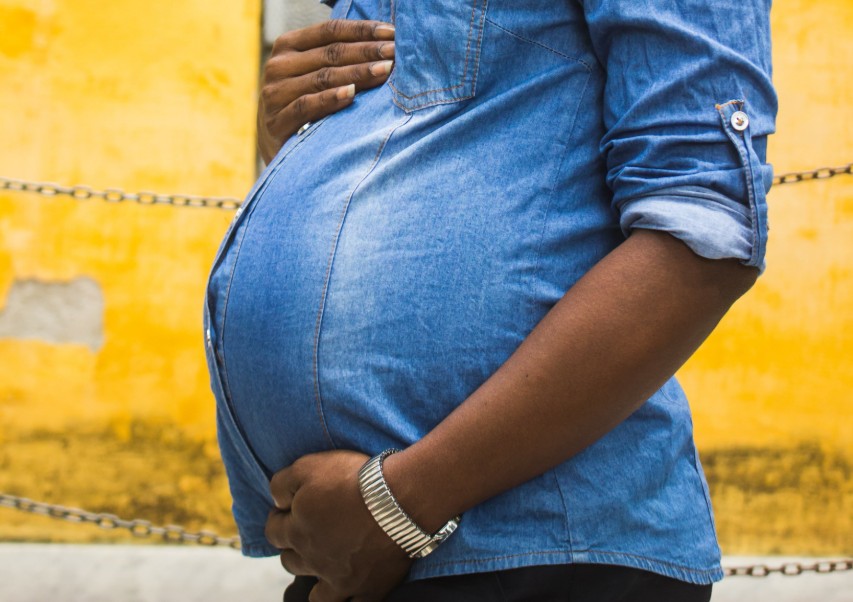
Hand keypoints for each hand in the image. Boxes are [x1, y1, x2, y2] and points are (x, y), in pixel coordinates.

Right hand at [258, 19, 395, 162]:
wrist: (278, 148)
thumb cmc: (305, 105)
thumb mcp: (315, 76)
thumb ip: (337, 59)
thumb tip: (386, 45)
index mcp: (288, 46)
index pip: (330, 31)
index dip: (362, 30)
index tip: (392, 33)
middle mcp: (278, 65)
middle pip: (330, 53)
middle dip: (367, 51)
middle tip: (395, 52)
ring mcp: (275, 93)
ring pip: (322, 77)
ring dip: (357, 73)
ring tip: (385, 70)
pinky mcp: (277, 121)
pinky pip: (306, 105)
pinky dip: (330, 98)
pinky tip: (352, 94)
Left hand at [266, 450, 412, 601]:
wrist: (397, 500)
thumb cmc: (353, 480)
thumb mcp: (308, 466)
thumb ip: (282, 484)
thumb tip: (276, 500)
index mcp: (297, 531)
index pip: (273, 531)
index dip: (279, 519)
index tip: (290, 509)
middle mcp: (313, 560)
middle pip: (291, 562)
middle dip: (294, 548)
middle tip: (311, 532)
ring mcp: (339, 579)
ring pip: (316, 594)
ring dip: (316, 579)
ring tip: (326, 566)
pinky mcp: (368, 588)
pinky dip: (349, 601)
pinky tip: (350, 592)